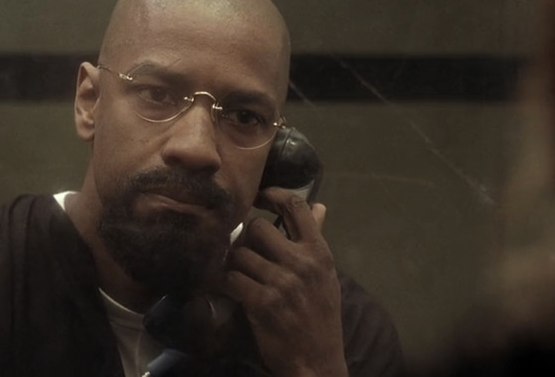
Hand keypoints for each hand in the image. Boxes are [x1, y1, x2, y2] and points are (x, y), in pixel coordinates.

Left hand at [222, 187, 347, 376]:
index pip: (296, 207)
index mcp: (319, 253)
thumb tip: (320, 206)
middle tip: (248, 254)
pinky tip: (235, 291)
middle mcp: (302, 263)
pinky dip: (228, 284)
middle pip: (257, 228)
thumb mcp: (326, 275)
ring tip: (242, 277)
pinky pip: (231, 278)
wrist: (317, 360)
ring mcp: (282, 283)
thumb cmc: (321, 316)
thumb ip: (317, 239)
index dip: (273, 194)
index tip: (260, 196)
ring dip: (236, 265)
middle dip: (247, 239)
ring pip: (240, 253)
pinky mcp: (262, 302)